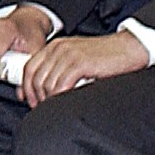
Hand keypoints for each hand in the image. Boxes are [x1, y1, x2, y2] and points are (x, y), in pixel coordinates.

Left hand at [19, 30, 149, 106]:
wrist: (129, 47)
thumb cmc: (106, 57)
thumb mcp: (77, 58)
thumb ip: (61, 67)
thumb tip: (47, 89)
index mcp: (55, 46)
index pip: (30, 67)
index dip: (26, 87)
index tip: (29, 100)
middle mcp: (58, 49)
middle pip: (35, 77)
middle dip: (36, 97)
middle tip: (42, 108)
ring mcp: (68, 55)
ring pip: (47, 83)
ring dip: (47, 99)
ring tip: (54, 108)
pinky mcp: (80, 63)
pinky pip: (61, 84)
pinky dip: (59, 96)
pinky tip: (64, 102)